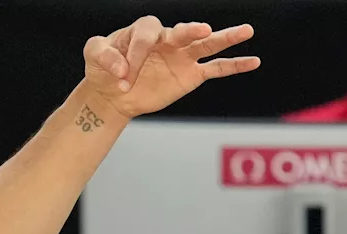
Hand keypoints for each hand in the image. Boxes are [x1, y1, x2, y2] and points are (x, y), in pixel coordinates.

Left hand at [82, 17, 259, 119]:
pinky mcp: (191, 75)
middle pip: (183, 31)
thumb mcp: (93, 54)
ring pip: (207, 43)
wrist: (112, 92)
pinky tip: (253, 61)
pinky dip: (234, 65)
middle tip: (200, 29)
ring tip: (246, 30)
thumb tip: (121, 66)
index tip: (121, 75)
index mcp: (144, 30)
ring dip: (226, 37)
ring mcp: (183, 56)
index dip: (134, 56)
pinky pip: (216, 68)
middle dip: (189, 31)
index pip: (146, 36)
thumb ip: (102, 53)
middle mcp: (169, 39)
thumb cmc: (103, 67)